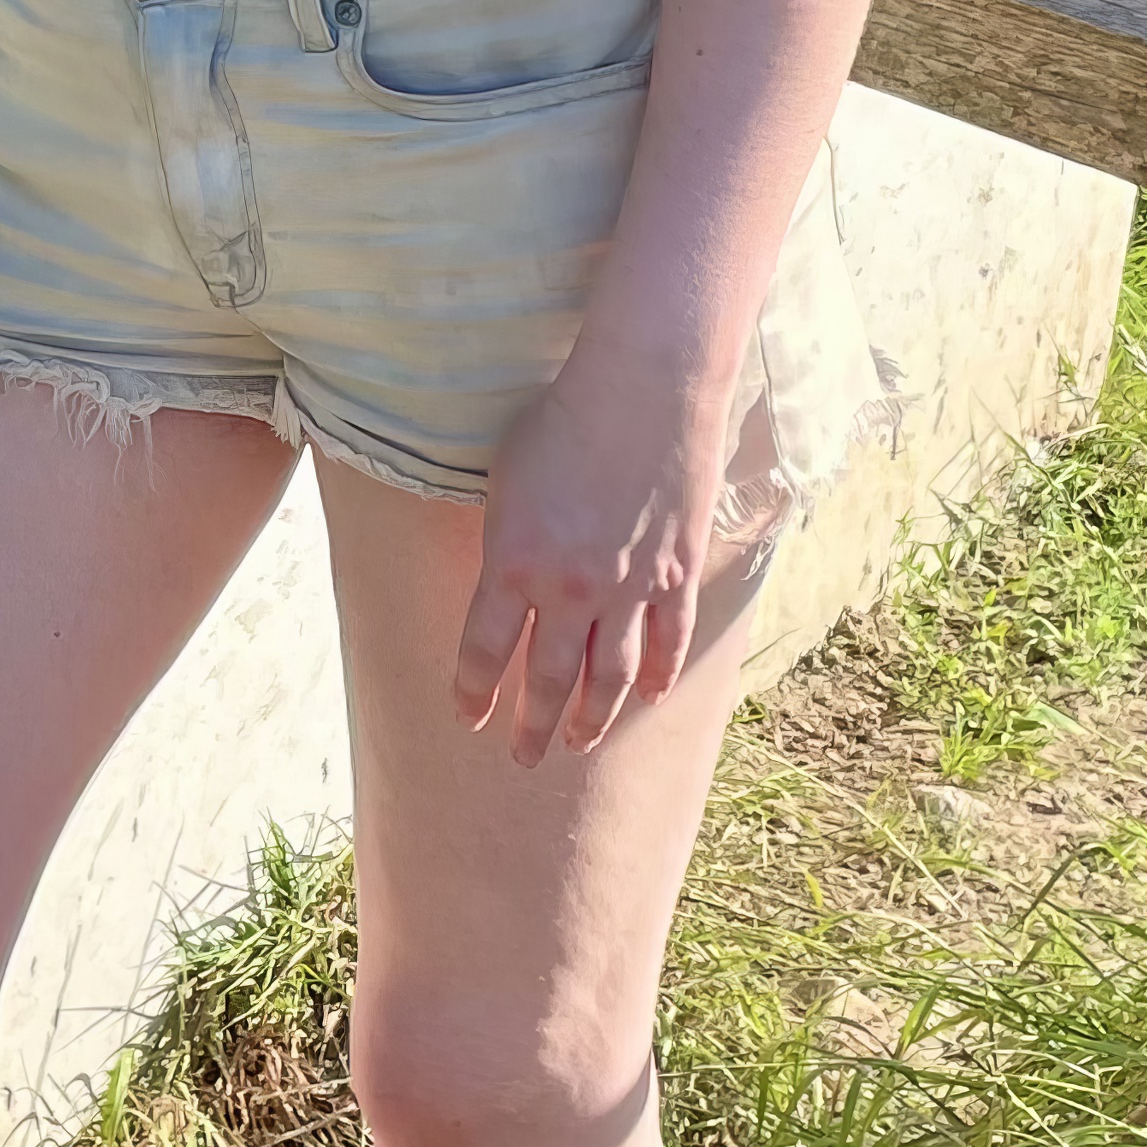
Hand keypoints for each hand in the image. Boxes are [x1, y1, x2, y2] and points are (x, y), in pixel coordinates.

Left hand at [453, 343, 733, 767]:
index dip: (473, 693)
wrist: (643, 389)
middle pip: (547, 679)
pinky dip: (659, 675)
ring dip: (593, 717)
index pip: (482, 651)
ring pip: (610, 676)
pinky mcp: (676, 574)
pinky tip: (651, 697)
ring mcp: (628, 588)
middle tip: (524, 757)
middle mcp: (568, 590)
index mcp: (512, 564)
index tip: (470, 719)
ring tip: (580, 742)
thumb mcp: (505, 477)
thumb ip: (505, 538)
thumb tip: (506, 573)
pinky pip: (668, 642)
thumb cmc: (562, 417)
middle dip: (533, 726)